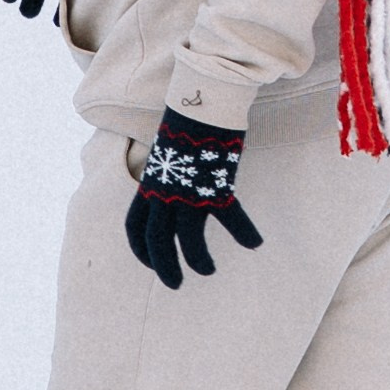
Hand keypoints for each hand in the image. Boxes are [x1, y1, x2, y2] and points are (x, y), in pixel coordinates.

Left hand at [124, 110, 263, 288]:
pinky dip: (244, 233)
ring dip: (198, 260)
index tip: (151, 263)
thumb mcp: (168, 154)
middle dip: (164, 267)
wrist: (201, 103)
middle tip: (175, 285)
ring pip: (187, 240)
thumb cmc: (187, 125)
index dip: (140, 250)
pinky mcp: (214, 187)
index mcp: (149, 185)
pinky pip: (231, 219)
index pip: (135, 227)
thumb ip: (169, 177)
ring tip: (208, 271)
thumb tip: (175, 187)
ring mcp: (188, 192)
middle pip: (156, 241)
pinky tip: (254, 243)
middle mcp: (164, 192)